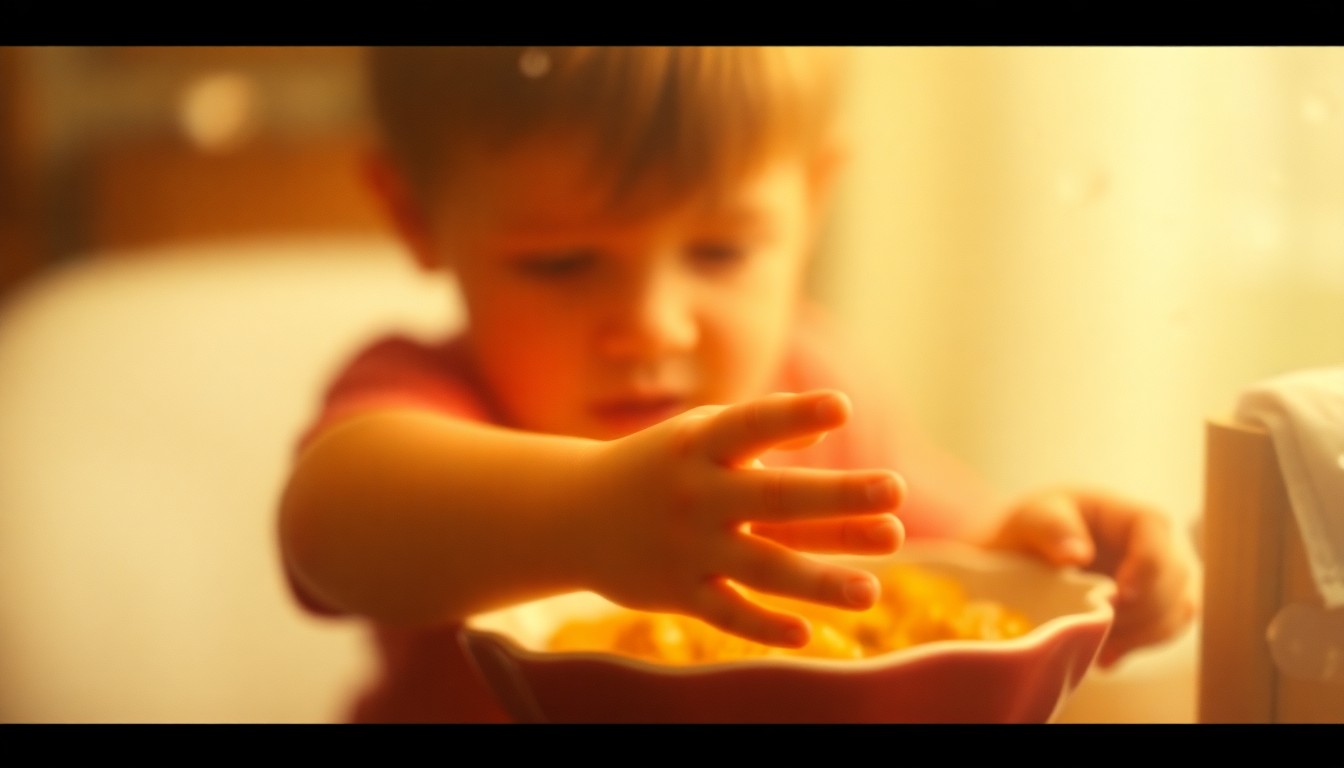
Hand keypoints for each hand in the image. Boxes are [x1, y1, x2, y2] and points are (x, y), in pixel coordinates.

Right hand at [575, 390, 905, 647]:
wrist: (570, 514)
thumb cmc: (657, 466)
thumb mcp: (698, 435)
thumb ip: (761, 432)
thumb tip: (830, 421)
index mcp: (701, 443)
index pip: (754, 423)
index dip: (796, 415)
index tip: (842, 405)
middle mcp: (696, 493)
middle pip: (775, 498)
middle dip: (836, 497)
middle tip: (895, 491)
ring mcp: (688, 546)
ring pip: (762, 566)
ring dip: (818, 579)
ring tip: (871, 590)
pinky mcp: (677, 592)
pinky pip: (726, 613)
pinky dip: (763, 625)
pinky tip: (807, 632)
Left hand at [984, 488, 1199, 667]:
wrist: (1036, 551)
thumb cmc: (1042, 526)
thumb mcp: (1035, 517)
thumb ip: (1052, 528)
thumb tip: (1077, 554)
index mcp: (1133, 516)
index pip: (1156, 534)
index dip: (1146, 567)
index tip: (1120, 595)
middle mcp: (1160, 545)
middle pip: (1172, 579)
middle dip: (1137, 608)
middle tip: (1095, 623)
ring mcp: (1165, 578)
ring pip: (1175, 610)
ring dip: (1138, 633)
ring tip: (1095, 643)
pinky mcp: (1159, 606)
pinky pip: (1166, 631)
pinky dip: (1137, 646)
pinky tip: (1104, 655)